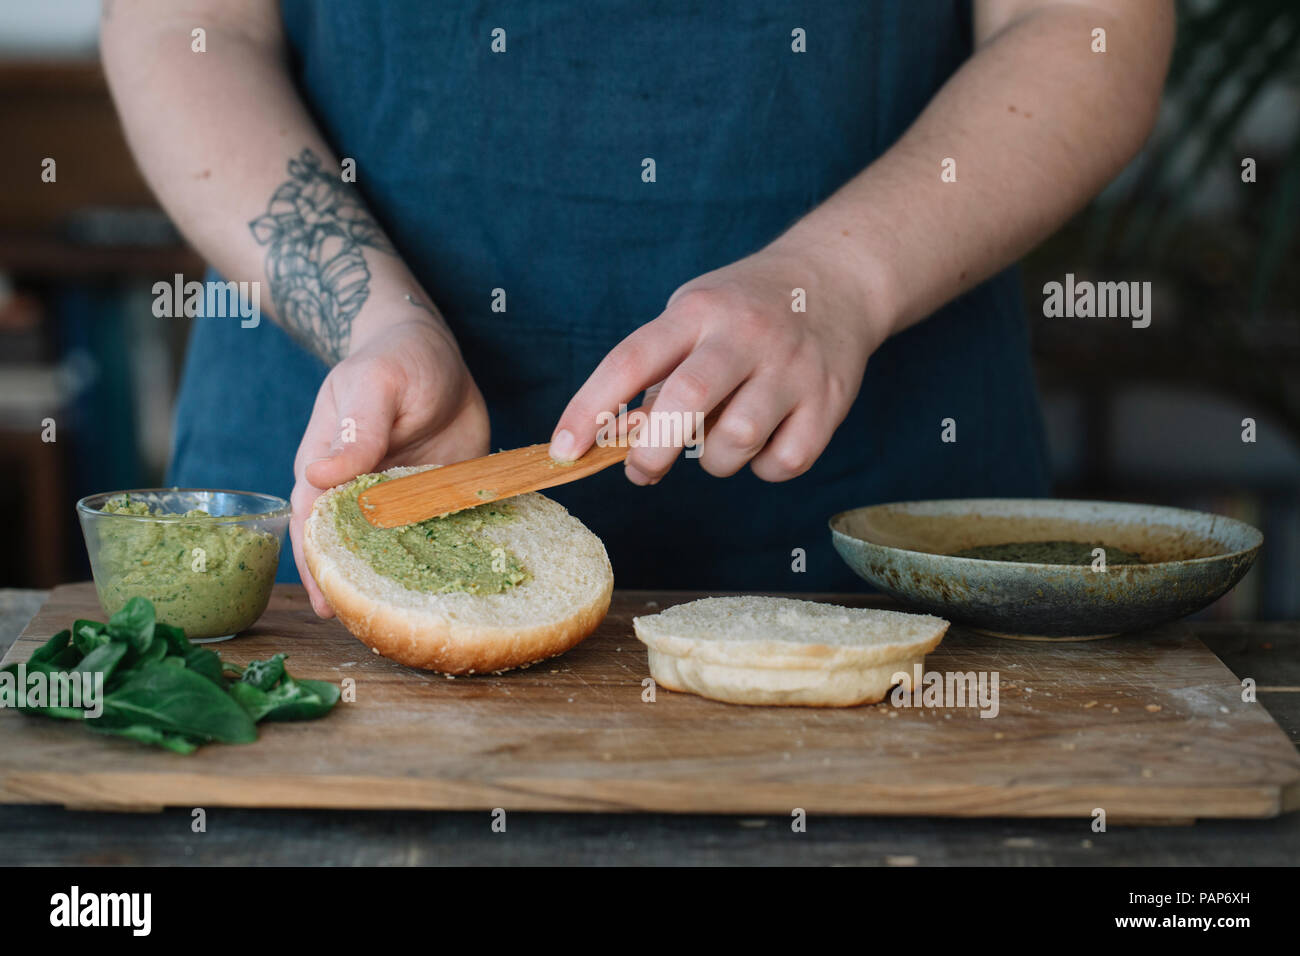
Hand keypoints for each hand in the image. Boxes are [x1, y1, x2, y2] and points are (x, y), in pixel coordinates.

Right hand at [291, 318, 489, 616]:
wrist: (437, 352)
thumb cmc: (392, 361)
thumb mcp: (373, 387)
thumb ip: (354, 430)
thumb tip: (319, 476)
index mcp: (329, 473)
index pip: (315, 529)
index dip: (319, 568)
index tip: (330, 608)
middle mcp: (363, 496)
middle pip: (356, 552)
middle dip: (364, 589)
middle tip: (381, 631)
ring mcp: (404, 503)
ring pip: (402, 552)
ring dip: (412, 582)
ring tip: (424, 622)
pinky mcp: (442, 500)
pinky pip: (447, 534)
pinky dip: (457, 557)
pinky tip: (472, 582)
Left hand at [549, 243, 890, 483]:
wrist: (836, 279)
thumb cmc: (743, 311)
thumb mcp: (693, 316)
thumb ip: (657, 373)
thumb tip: (612, 443)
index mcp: (698, 311)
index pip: (631, 360)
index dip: (590, 409)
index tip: (564, 450)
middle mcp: (745, 334)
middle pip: (688, 400)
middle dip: (652, 451)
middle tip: (640, 471)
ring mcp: (793, 367)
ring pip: (737, 440)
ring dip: (715, 460)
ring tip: (720, 440)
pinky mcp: (829, 400)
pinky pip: (784, 461)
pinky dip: (765, 466)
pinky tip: (765, 441)